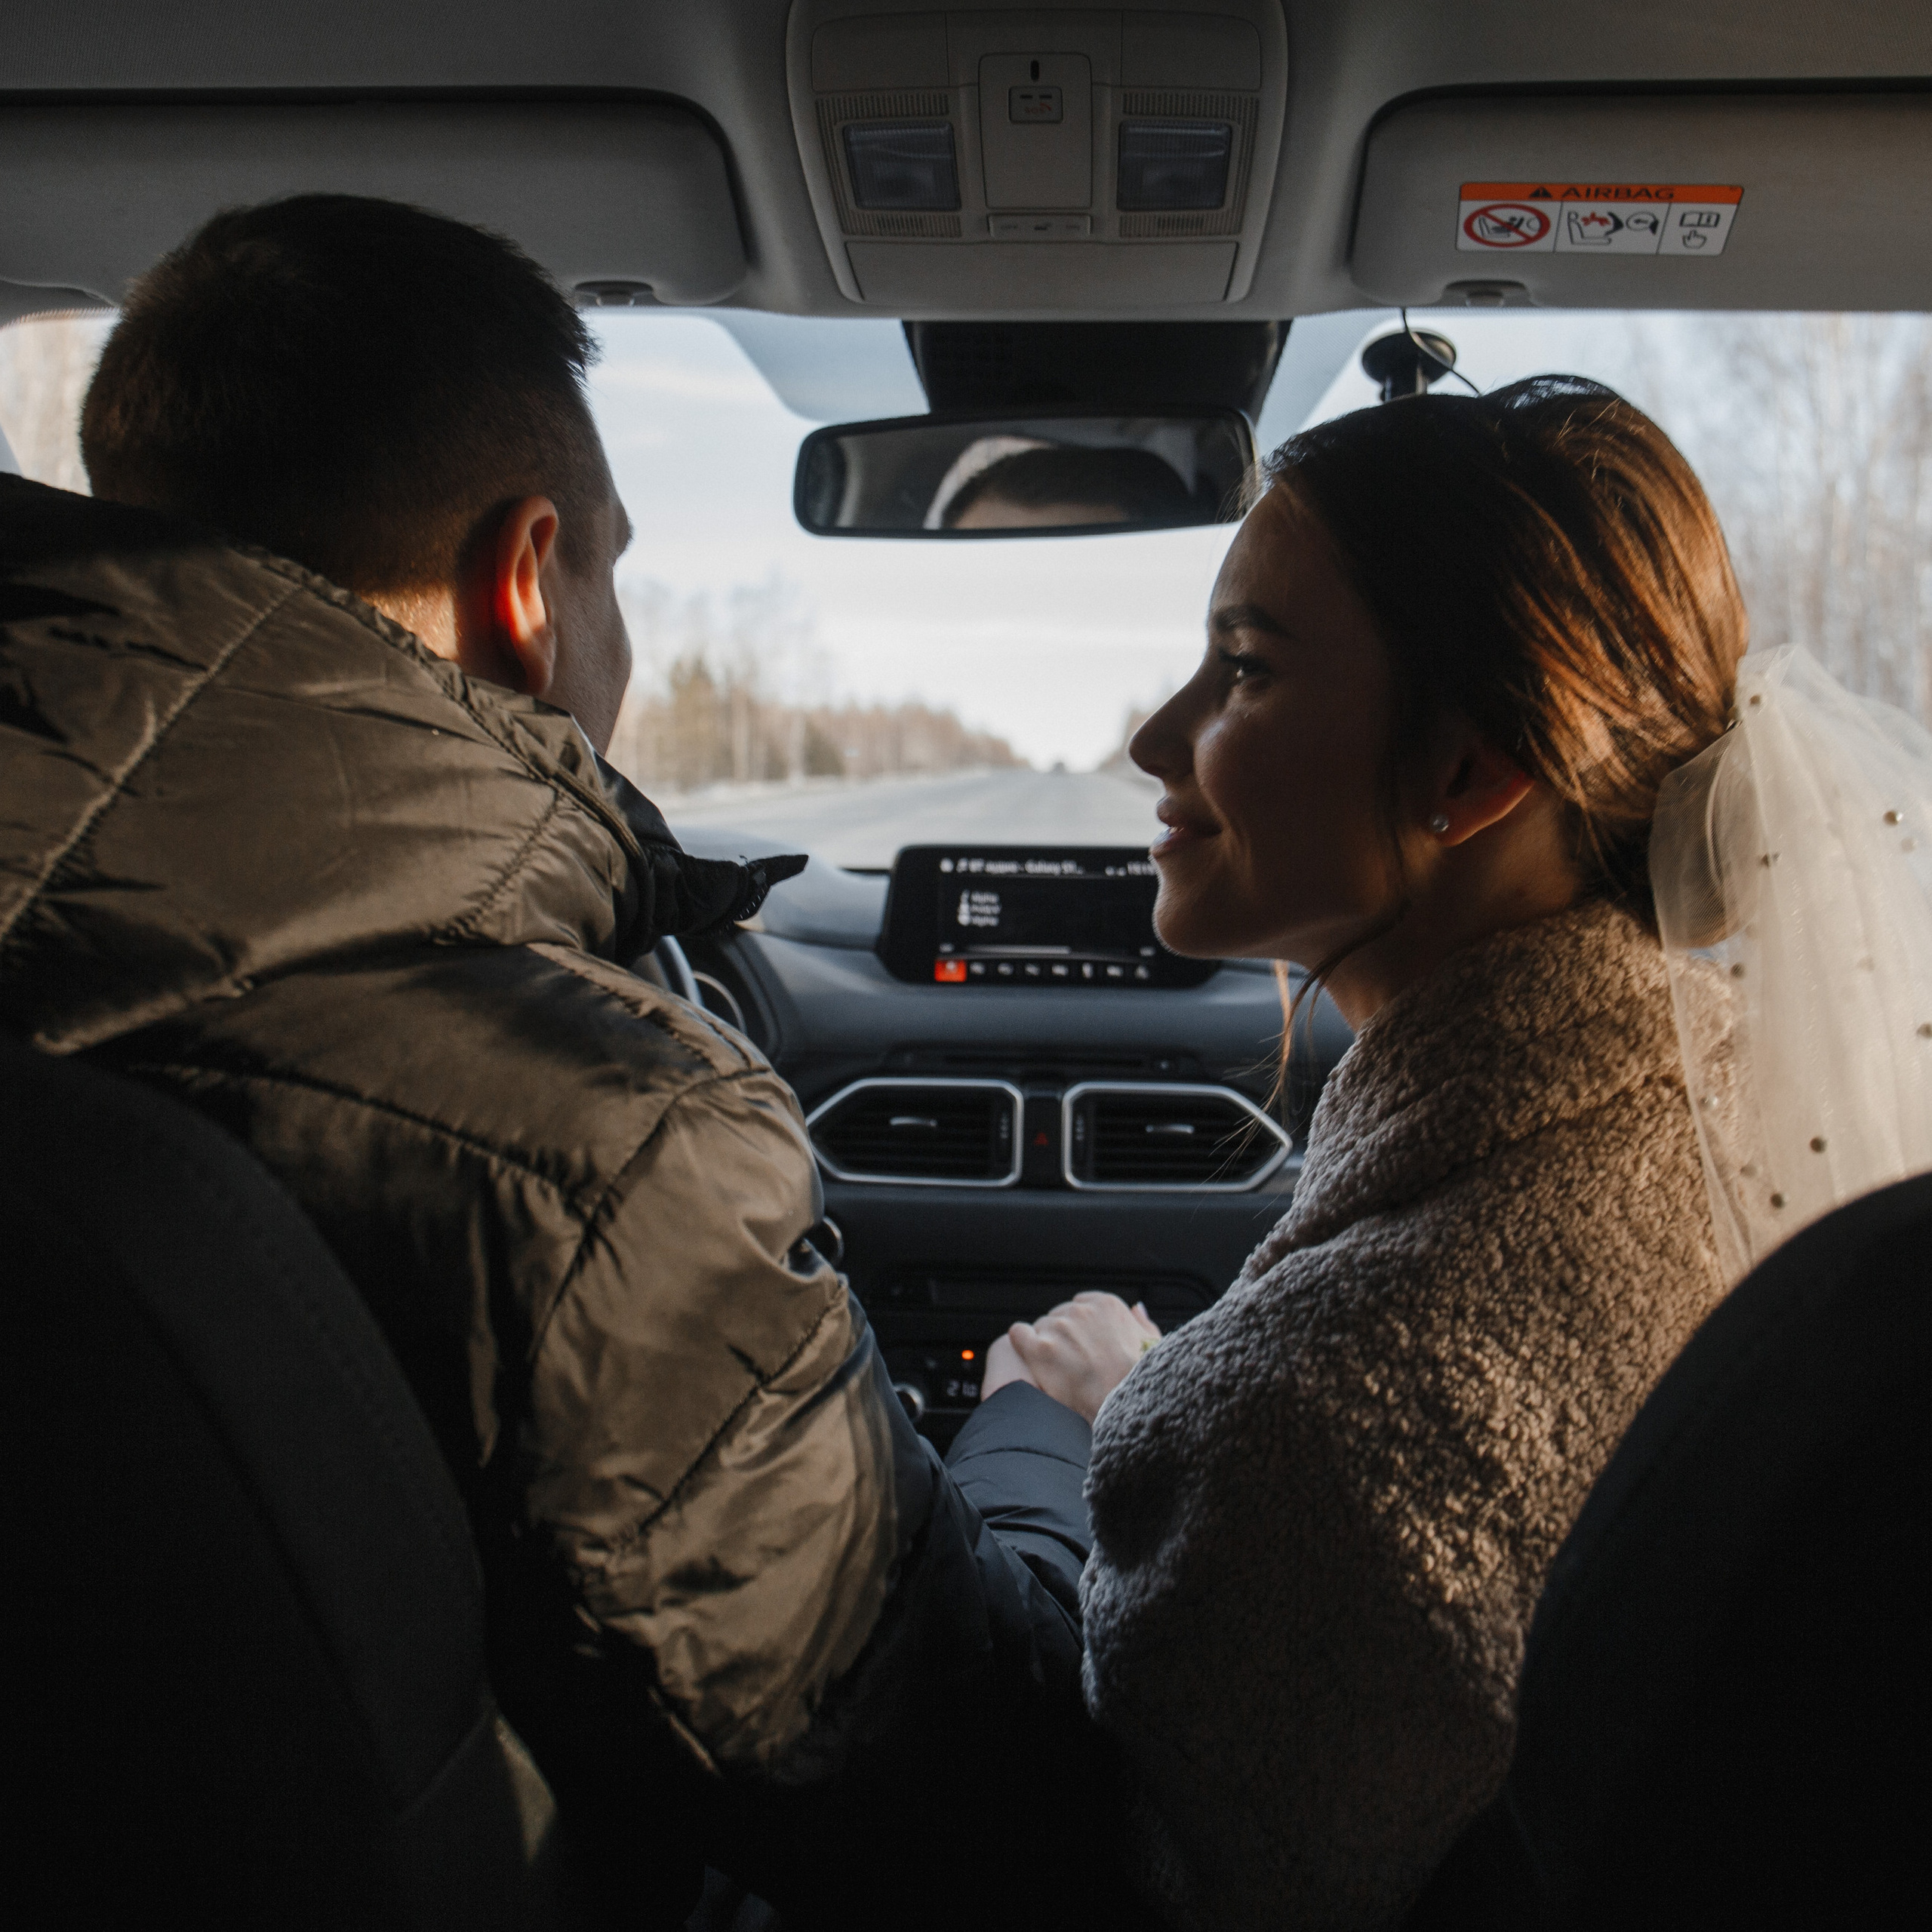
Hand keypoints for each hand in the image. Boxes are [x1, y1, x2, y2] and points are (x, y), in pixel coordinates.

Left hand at [980, 1293, 1160, 1423]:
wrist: (1121, 1412)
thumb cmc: (1137, 1384)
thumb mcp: (1151, 1349)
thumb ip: (1142, 1324)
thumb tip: (1136, 1307)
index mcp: (1107, 1305)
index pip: (1079, 1307)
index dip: (1079, 1331)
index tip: (1083, 1350)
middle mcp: (1082, 1312)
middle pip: (1059, 1317)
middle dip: (1062, 1337)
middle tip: (1070, 1365)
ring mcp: (1060, 1329)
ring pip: (1041, 1328)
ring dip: (1045, 1345)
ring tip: (1057, 1370)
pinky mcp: (1041, 1348)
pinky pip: (1019, 1334)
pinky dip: (1022, 1344)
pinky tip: (1031, 1359)